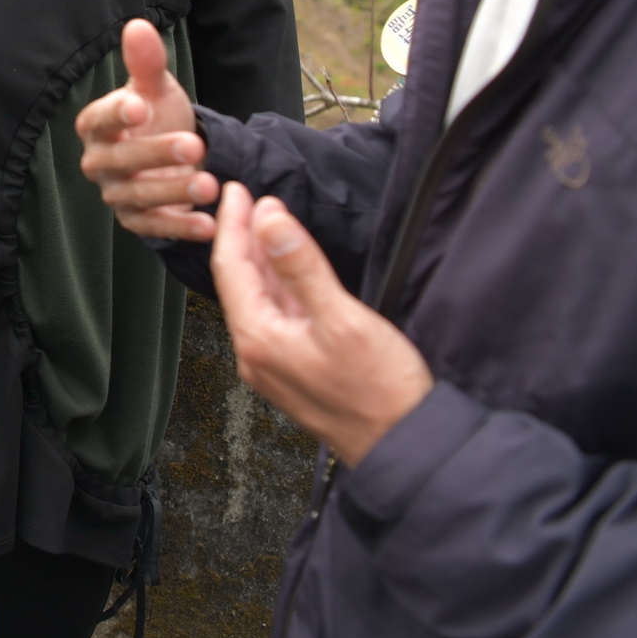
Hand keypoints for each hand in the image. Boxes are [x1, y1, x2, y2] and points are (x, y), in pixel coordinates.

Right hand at [77, 17, 217, 240]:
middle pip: (121, 160)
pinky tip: (209, 224)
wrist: (174, 155)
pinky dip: (181, 227)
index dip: (118, 114)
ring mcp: (116, 194)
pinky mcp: (136, 221)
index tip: (141, 106)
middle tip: (193, 146)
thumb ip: (146, 62)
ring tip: (210, 185)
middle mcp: (99, 162)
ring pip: (140, 196)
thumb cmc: (158, 117)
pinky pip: (155, 227)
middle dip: (156, 154)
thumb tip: (138, 26)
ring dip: (174, 192)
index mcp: (96, 126)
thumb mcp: (157, 89)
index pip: (100, 119)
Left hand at [212, 182, 432, 465]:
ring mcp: (275, 365)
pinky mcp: (296, 371)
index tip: (235, 188)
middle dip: (241, 236)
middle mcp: (256, 353)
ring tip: (263, 221)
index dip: (232, 223)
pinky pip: (276, 316)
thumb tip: (268, 218)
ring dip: (259, 258)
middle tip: (245, 197)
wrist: (405, 449)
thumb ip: (301, 266)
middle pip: (238, 282)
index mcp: (258, 338)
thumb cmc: (378, 390)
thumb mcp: (342, 318)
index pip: (230, 266)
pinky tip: (287, 269)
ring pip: (258, 299)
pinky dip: (277, 284)